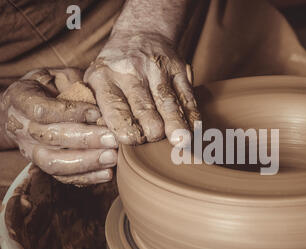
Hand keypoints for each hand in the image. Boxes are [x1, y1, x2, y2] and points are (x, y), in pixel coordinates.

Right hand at [1, 68, 117, 184]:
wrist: (26, 109)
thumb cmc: (50, 87)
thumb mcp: (57, 75)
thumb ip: (74, 82)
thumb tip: (99, 94)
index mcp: (20, 99)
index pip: (42, 110)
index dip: (71, 113)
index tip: (97, 113)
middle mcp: (21, 128)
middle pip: (51, 138)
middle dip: (85, 140)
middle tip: (112, 139)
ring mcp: (30, 150)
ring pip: (54, 162)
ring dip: (86, 162)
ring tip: (112, 158)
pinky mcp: (44, 166)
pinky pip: (63, 177)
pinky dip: (86, 178)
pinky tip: (108, 173)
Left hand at [84, 31, 199, 144]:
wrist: (141, 33)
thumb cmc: (115, 69)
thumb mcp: (95, 81)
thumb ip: (100, 110)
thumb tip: (107, 143)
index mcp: (104, 78)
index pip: (115, 109)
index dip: (126, 129)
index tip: (133, 142)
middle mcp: (130, 72)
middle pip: (143, 107)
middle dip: (151, 129)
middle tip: (154, 140)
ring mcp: (157, 70)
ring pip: (167, 101)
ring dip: (175, 123)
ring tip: (180, 141)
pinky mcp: (178, 69)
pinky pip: (187, 95)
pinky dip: (191, 114)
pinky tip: (193, 129)